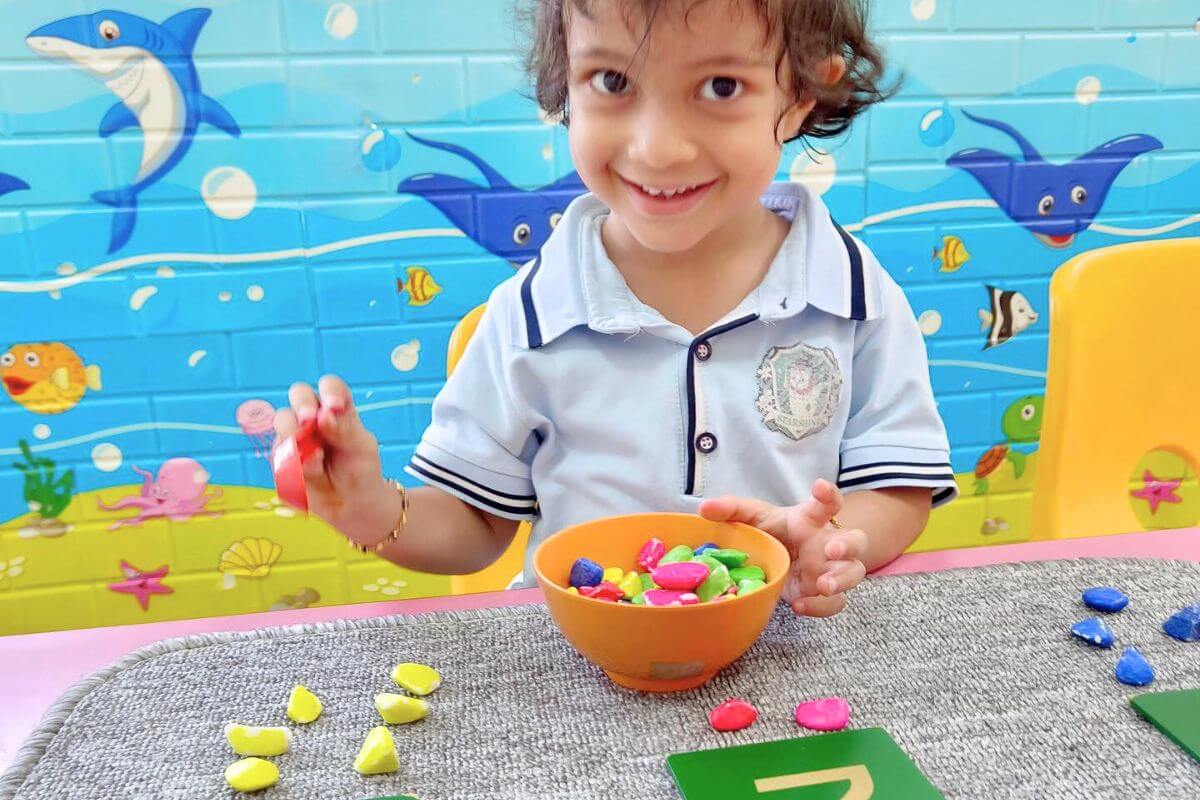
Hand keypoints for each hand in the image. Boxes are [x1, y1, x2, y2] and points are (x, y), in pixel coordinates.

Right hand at [274, 375, 399, 545]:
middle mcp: (313, 416)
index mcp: (337, 409)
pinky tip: (309, 471)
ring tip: (315, 455)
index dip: (330, 390)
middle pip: (299, 393)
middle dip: (302, 403)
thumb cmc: (360, 470)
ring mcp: (295, 434)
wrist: (350, 505)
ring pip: (283, 419)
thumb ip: (345, 430)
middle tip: (309, 419)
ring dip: (294, 432)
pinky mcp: (282, 456)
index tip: (334, 405)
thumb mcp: (362, 449)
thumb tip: (324, 414)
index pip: (331, 386)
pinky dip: (292, 459)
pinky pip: (278, 450)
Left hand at [697, 479, 867, 616]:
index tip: (820, 487)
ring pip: (854, 572)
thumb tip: (704, 507)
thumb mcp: (752, 518)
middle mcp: (829, 542)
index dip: (828, 494)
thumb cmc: (773, 532)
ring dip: (842, 578)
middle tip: (832, 549)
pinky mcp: (825, 593)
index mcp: (812, 519)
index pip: (829, 503)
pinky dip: (820, 607)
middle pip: (856, 539)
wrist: (783, 559)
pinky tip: (799, 606)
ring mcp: (831, 568)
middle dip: (848, 544)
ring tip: (823, 585)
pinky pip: (835, 603)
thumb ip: (731, 509)